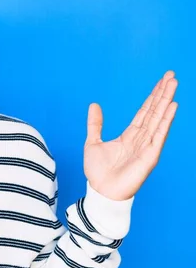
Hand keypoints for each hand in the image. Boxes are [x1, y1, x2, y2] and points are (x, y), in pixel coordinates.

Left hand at [84, 70, 177, 200]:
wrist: (100, 192)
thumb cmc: (98, 172)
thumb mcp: (92, 142)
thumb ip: (95, 124)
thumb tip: (94, 105)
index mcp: (129, 136)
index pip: (144, 112)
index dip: (152, 96)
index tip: (161, 81)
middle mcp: (141, 139)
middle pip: (154, 111)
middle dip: (162, 93)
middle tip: (171, 75)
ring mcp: (147, 146)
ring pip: (158, 118)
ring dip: (166, 101)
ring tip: (173, 84)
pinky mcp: (150, 156)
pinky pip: (159, 135)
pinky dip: (166, 121)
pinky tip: (172, 107)